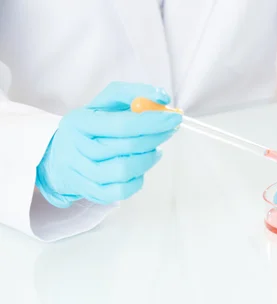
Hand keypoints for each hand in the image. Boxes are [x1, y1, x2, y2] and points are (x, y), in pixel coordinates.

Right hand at [35, 82, 181, 207]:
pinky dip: (137, 180)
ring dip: (148, 160)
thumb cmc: (90, 126)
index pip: (122, 124)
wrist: (58, 155)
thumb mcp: (103, 103)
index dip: (152, 121)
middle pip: (127, 147)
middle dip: (156, 138)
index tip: (174, 117)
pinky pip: (120, 191)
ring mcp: (82, 172)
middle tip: (169, 130)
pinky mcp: (89, 191)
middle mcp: (78, 148)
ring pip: (125, 171)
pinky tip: (140, 168)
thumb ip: (130, 94)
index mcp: (80, 122)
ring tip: (154, 150)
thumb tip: (161, 98)